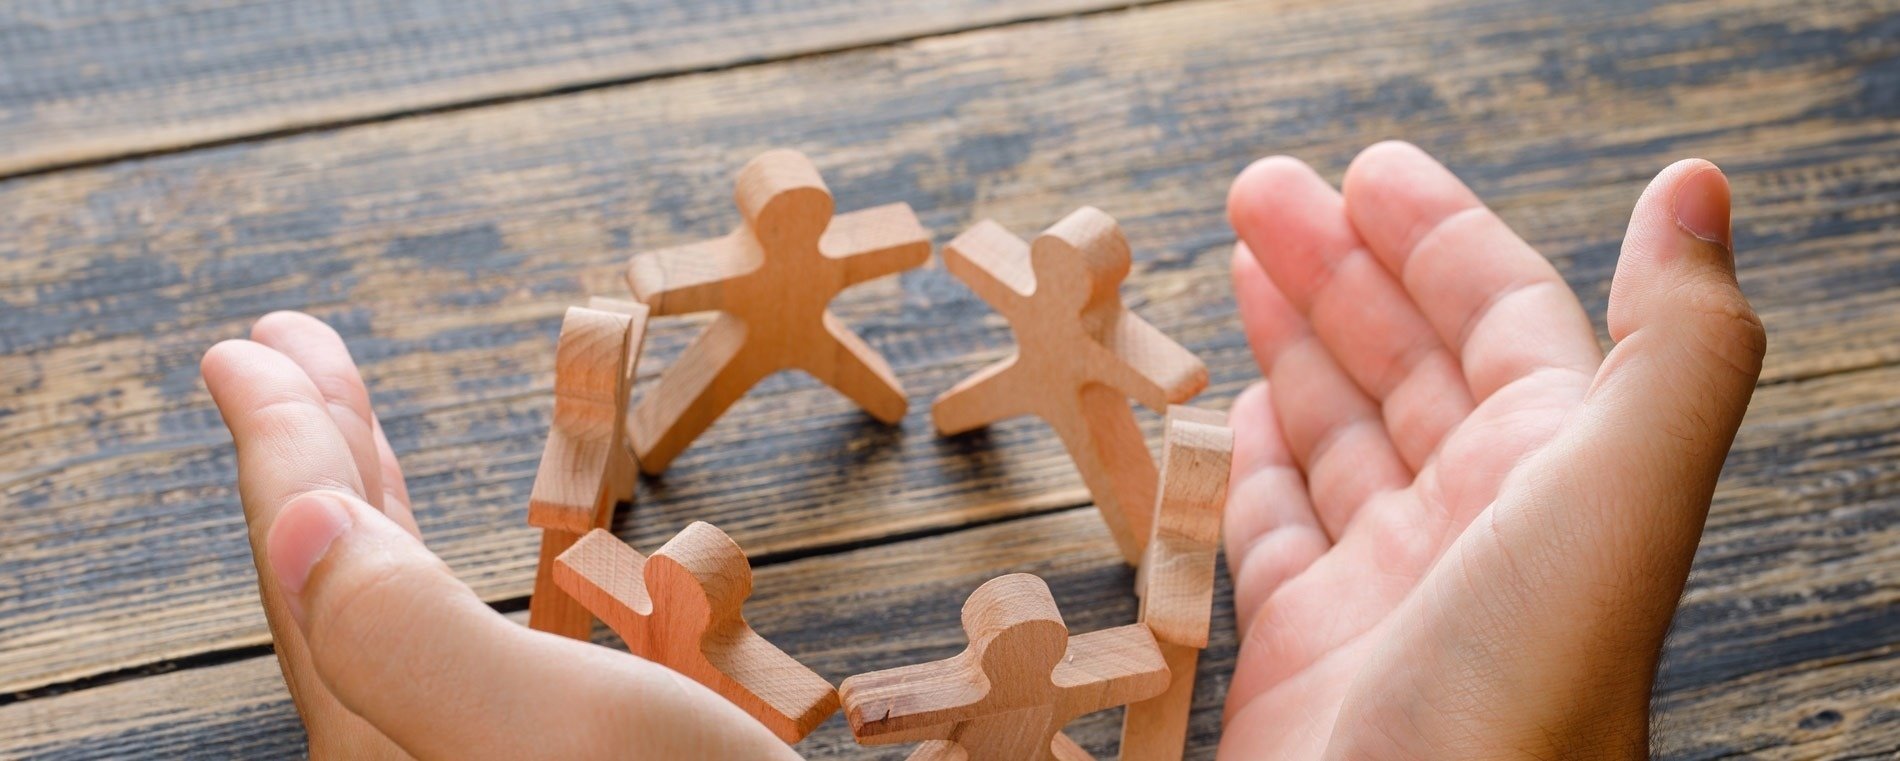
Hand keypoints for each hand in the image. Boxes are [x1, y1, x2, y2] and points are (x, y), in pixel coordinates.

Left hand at [202, 313, 799, 759]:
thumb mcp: (560, 734)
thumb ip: (418, 641)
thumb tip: (300, 524)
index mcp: (393, 750)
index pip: (312, 575)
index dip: (284, 450)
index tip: (252, 347)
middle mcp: (410, 760)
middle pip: (332, 585)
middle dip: (314, 451)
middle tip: (286, 344)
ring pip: (386, 609)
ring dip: (370, 494)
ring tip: (348, 413)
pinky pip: (444, 643)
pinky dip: (431, 566)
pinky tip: (440, 552)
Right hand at [1219, 143, 1763, 757]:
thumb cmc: (1521, 694)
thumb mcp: (1616, 493)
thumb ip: (1671, 343)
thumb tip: (1697, 192)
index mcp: (1555, 473)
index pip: (1501, 316)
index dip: (1437, 235)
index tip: (1364, 170)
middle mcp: (1475, 524)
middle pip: (1406, 361)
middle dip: (1337, 268)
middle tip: (1260, 192)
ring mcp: (1385, 589)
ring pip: (1336, 435)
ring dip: (1291, 345)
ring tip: (1239, 268)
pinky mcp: (1300, 650)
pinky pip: (1271, 530)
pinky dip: (1251, 461)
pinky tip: (1235, 411)